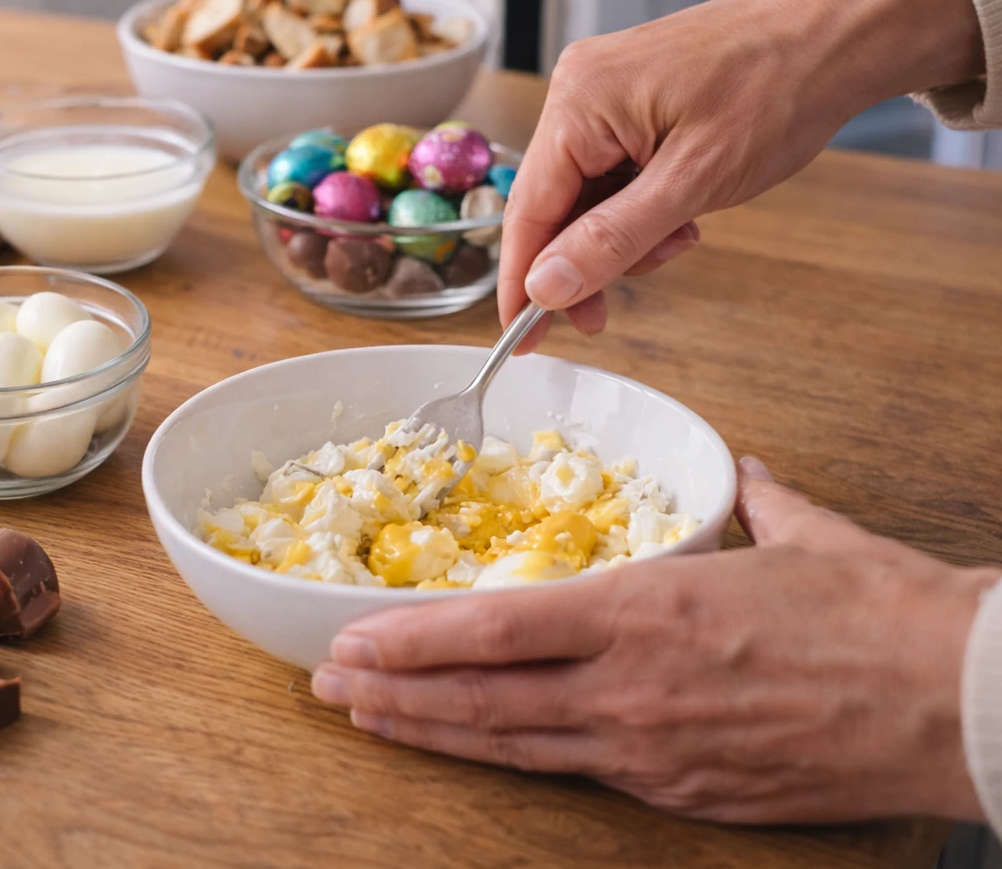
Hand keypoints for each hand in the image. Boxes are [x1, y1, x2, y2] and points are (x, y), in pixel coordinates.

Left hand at [311, 457, 998, 822]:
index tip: (352, 639)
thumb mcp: (803, 539)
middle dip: (395, 694)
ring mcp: (656, 751)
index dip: (411, 641)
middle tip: (329, 688)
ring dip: (435, 736)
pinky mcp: (689, 794)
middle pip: (483, 699)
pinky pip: (583, 775)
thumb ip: (753, 503)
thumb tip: (741, 473)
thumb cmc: (887, 614)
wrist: (970, 705)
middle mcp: (633, 687)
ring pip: (516, 748)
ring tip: (371, 724)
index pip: (496, 631)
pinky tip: (483, 754)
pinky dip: (519, 761)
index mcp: (647, 609)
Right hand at [499, 0, 983, 350]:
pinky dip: (637, 205)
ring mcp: (604, 90)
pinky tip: (679, 212)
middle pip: (552, 204)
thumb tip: (546, 286)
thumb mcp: (693, 182)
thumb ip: (611, 241)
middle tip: (606, 315)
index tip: (523, 339)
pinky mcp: (632, 97)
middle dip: (584, 261)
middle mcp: (580, 88)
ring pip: (584, 193)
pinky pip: (610, 169)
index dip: (523, 283)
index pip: (528, 211)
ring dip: (620, 235)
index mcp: (581, 101)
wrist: (843, 31)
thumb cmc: (782, 86)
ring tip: (680, 237)